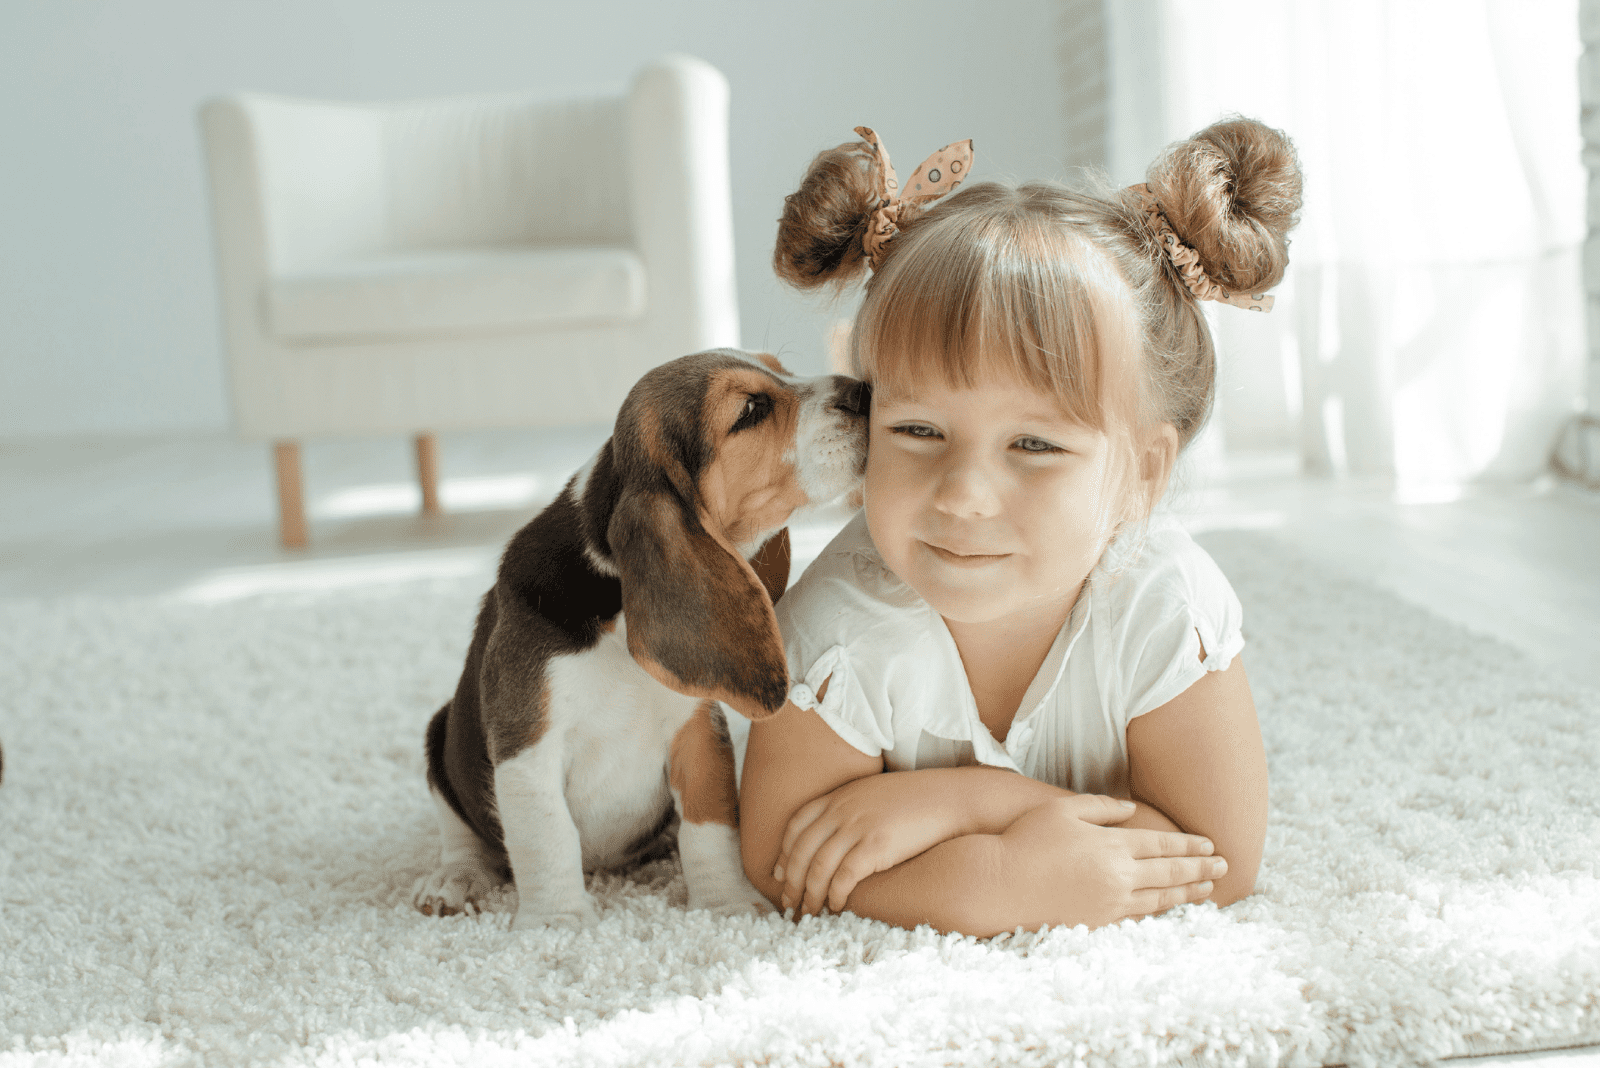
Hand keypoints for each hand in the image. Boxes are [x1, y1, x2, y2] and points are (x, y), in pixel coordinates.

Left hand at [774, 771, 970, 915]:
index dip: (783, 853)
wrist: (950, 797)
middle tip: (788, 904)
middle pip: (801, 850)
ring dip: (809, 894)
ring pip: (818, 867)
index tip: (778, 874)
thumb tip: (835, 834)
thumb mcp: (872, 794)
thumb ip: (849, 809)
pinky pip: (844, 876)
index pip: (796, 825)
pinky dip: (835, 895)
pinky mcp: (877, 845)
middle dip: (790, 881)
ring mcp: (858, 827)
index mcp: (839, 797)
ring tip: (809, 912)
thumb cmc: (915, 799)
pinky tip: (837, 907)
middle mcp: (842, 810)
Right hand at [996, 794, 1224, 929]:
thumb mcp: (1062, 809)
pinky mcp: (1097, 922)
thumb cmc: (1027, 840)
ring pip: (1160, 898)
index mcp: (1112, 845)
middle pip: (1169, 872)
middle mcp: (1118, 875)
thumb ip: (1100, 807)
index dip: (1188, 845)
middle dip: (1200, 869)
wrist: (1001, 883)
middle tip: (1224, 866)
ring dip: (1187, 893)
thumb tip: (1130, 809)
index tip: (1210, 845)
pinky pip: (1138, 917)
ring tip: (1207, 890)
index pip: (1162, 844)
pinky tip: (1170, 909)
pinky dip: (1160, 912)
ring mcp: (1109, 902)